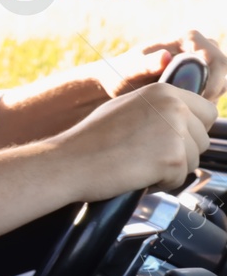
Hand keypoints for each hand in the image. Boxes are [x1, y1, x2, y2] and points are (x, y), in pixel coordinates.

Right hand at [51, 83, 215, 201]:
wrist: (69, 161)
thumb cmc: (89, 140)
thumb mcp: (125, 109)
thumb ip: (157, 109)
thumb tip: (183, 120)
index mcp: (163, 91)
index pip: (206, 112)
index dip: (190, 131)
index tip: (169, 142)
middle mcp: (174, 107)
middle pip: (203, 139)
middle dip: (181, 153)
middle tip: (146, 157)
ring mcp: (175, 132)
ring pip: (194, 160)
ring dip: (171, 170)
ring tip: (138, 165)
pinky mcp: (173, 158)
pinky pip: (180, 178)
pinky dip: (161, 183)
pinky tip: (136, 175)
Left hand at [91, 30, 226, 101]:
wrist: (118, 82)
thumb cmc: (121, 74)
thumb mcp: (129, 70)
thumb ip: (145, 65)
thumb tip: (166, 57)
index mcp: (186, 38)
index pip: (212, 55)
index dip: (212, 77)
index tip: (199, 97)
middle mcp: (199, 46)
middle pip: (222, 67)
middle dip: (213, 89)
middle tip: (194, 109)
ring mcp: (203, 61)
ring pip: (222, 80)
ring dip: (210, 97)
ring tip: (187, 111)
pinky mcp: (203, 76)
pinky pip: (216, 89)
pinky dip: (206, 102)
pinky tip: (188, 112)